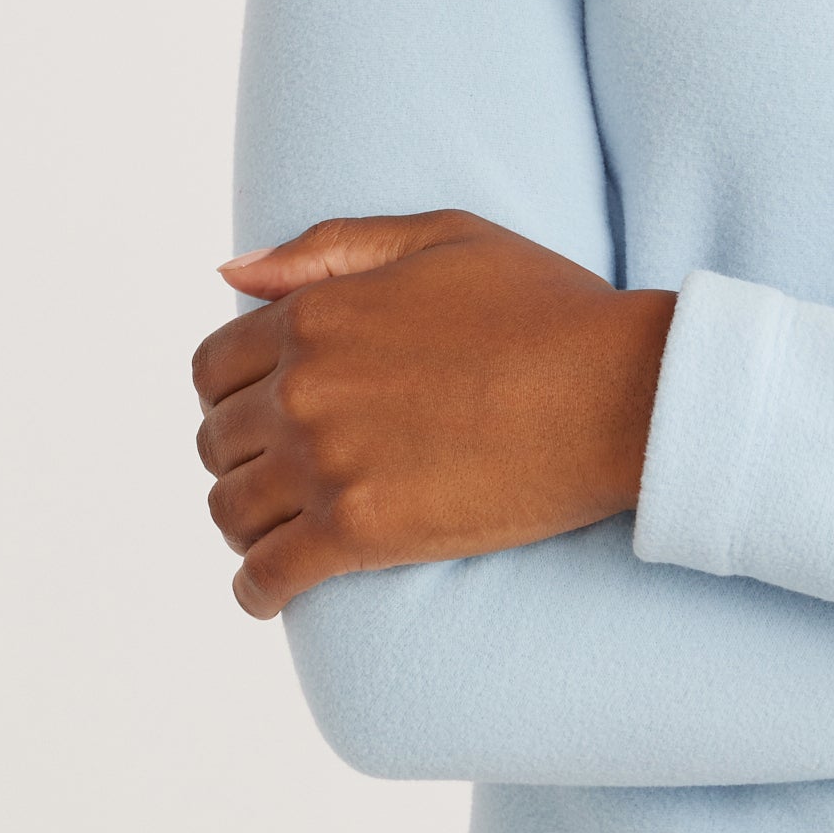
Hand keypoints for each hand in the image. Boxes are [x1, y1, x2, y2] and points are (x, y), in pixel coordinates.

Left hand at [192, 211, 673, 618]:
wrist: (619, 391)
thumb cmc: (548, 307)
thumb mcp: (442, 238)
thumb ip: (329, 248)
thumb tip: (229, 271)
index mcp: (315, 316)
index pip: (214, 365)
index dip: (228, 391)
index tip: (257, 411)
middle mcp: (303, 389)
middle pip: (217, 441)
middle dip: (238, 456)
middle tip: (276, 474)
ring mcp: (326, 463)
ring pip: (231, 510)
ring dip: (244, 523)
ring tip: (274, 532)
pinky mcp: (359, 532)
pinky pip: (266, 575)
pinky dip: (255, 590)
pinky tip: (268, 594)